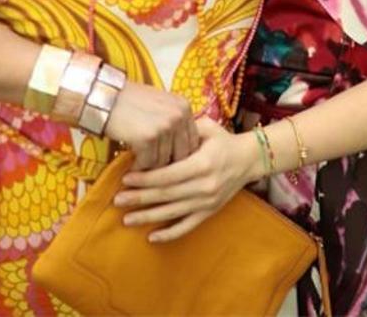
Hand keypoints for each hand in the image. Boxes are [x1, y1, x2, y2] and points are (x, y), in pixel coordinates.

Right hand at [105, 81, 198, 169]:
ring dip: (151, 166)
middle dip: (168, 165)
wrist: (103, 96)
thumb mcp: (160, 105)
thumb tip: (185, 153)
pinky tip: (131, 165)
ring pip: (164, 161)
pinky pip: (149, 163)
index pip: (192, 142)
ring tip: (140, 167)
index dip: (180, 156)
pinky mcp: (149, 137)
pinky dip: (139, 167)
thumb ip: (174, 122)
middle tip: (155, 173)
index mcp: (184, 106)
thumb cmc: (129, 102)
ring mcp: (165, 126)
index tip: (169, 165)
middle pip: (182, 154)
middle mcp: (178, 115)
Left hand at [112, 117, 261, 241]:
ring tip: (126, 219)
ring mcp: (207, 202)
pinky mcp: (210, 212)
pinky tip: (151, 237)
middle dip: (140, 198)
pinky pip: (187, 226)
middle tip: (117, 200)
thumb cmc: (223, 141)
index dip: (146, 178)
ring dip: (148, 217)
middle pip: (166, 195)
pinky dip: (169, 234)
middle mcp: (205, 186)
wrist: (249, 159)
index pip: (168, 174)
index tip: (126, 179)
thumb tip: (157, 132)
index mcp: (202, 163)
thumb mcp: (206, 128)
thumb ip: (183, 130)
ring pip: (173, 213)